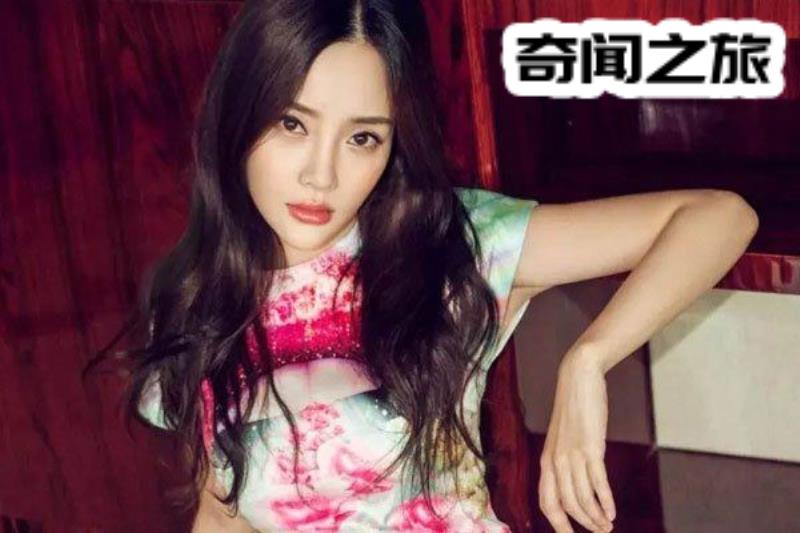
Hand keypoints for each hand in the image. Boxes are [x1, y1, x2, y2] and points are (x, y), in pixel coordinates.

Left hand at [538, 351, 615, 532]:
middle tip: (600, 532)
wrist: (577, 378)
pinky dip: (605, 501)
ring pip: (582, 498)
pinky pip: (597, 482)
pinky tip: (613, 511)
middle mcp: (555, 462)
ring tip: (608, 526)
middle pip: (566, 506)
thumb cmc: (573, 409)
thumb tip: (573, 482)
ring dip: (596, 517)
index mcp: (546, 461)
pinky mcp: (590, 448)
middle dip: (583, 524)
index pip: (547, 502)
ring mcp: (572, 455)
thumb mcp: (562, 438)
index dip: (558, 524)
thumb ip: (564, 460)